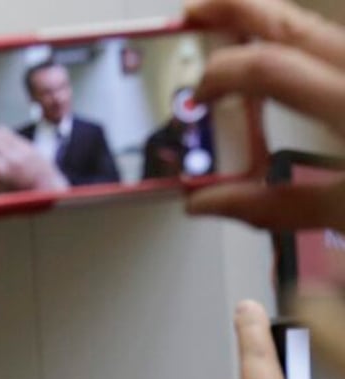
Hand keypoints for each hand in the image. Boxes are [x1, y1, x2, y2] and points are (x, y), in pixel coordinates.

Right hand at [0, 125, 69, 191]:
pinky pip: (14, 134)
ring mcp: (23, 149)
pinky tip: (5, 140)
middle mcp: (12, 157)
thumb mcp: (0, 190)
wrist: (48, 190)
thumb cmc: (24, 194)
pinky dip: (7, 136)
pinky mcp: (31, 145)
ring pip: (3, 130)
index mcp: (2, 170)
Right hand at [184, 0, 344, 231]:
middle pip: (290, 20)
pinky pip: (335, 40)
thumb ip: (271, 205)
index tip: (199, 96)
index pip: (266, 67)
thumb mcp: (343, 212)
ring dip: (269, 17)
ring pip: (317, 21)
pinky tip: (290, 43)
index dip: (220, 76)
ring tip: (235, 19)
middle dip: (233, 9)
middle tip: (194, 11)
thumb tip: (209, 202)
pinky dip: (304, 36)